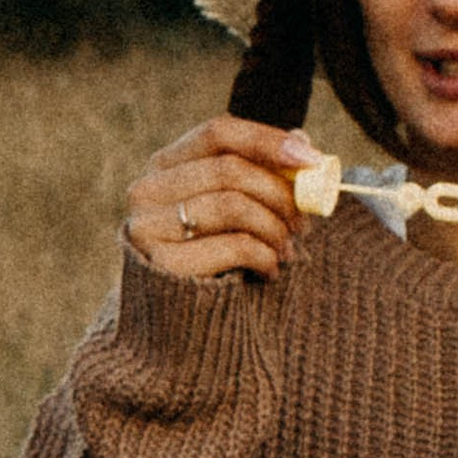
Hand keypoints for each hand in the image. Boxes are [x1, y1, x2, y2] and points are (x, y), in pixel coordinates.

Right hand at [125, 116, 322, 279]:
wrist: (179, 325)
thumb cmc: (213, 257)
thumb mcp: (236, 210)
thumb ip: (262, 173)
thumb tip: (301, 139)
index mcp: (165, 165)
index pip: (217, 132)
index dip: (266, 140)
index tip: (310, 158)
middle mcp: (147, 190)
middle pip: (229, 169)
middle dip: (279, 194)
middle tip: (304, 221)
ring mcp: (147, 226)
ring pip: (233, 205)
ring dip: (274, 228)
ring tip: (287, 250)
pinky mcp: (161, 264)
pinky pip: (232, 246)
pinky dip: (264, 257)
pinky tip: (269, 270)